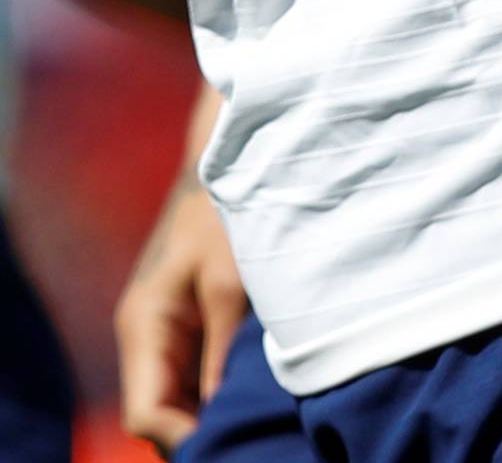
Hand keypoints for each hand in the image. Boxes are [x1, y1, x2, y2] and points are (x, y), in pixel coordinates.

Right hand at [115, 175, 247, 457]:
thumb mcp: (231, 283)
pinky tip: (256, 392)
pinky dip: (220, 390)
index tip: (230, 443)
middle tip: (253, 437)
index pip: (145, 413)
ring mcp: (166, 334)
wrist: (230, 163)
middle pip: (161, 413)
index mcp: (145, 326)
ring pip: (178, 398)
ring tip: (260, 419)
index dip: (184, 438)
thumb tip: (221, 415)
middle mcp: (146, 338)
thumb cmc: (228, 214)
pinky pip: (196, 376)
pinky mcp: (189, 326)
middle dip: (200, 430)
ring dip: (212, 411)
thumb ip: (224, 353)